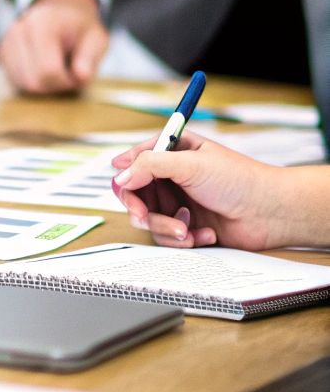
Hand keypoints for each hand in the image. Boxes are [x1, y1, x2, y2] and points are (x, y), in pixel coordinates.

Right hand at [0, 0, 108, 94]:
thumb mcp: (96, 37)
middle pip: (34, 82)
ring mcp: (6, 42)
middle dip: (56, 86)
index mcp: (42, 24)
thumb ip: (90, 57)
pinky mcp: (1, 53)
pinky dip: (33, 80)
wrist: (60, 10)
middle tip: (70, 74)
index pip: (49, 71)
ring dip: (44, 85)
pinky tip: (44, 68)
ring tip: (58, 69)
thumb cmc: (79, 26)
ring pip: (23, 84)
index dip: (67, 82)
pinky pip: (16, 80)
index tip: (79, 75)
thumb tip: (81, 77)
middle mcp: (18, 31)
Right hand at [110, 134, 297, 249]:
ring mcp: (180, 203)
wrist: (272, 213)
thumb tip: (119, 177)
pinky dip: (184, 238)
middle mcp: (173, 178)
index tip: (123, 188)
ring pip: (150, 220)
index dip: (125, 175)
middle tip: (144, 217)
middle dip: (141, 209)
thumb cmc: (239, 179)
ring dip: (166, 227)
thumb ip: (149, 166)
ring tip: (187, 229)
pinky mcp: (189, 226)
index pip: (135, 161)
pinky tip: (206, 233)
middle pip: (135, 195)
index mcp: (174, 153)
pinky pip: (169, 237)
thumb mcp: (190, 163)